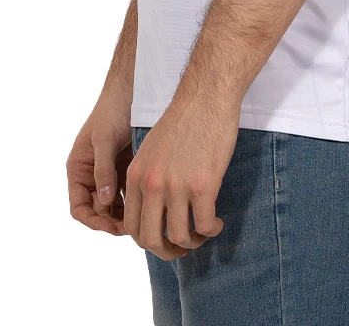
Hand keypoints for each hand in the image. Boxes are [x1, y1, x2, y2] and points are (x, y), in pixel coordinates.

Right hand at [67, 92, 134, 236]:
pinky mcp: (126, 168)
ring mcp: (109, 173)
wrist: (131, 90)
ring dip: (125, 215)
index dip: (93, 220)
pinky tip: (149, 206)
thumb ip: (103, 171)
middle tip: (133, 229)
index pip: (79, 207)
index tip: (110, 226)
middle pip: (98, 210)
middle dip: (112, 222)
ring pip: (114, 206)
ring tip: (143, 220)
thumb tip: (104, 202)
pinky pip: (128, 193)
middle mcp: (91, 174)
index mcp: (78, 169)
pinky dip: (135, 202)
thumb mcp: (104, 140)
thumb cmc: (112, 111)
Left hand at [123, 94, 237, 260]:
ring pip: (179, 237)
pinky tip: (217, 223)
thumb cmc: (182, 121)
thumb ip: (147, 178)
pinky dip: (212, 230)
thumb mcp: (151, 150)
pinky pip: (205, 225)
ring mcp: (177, 186)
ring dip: (192, 243)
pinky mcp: (203, 185)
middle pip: (150, 239)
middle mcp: (152, 184)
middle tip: (180, 249)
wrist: (205, 96)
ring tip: (202, 234)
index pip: (131, 226)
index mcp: (136, 176)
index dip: (147, 240)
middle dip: (165, 252)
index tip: (162, 238)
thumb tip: (152, 208)